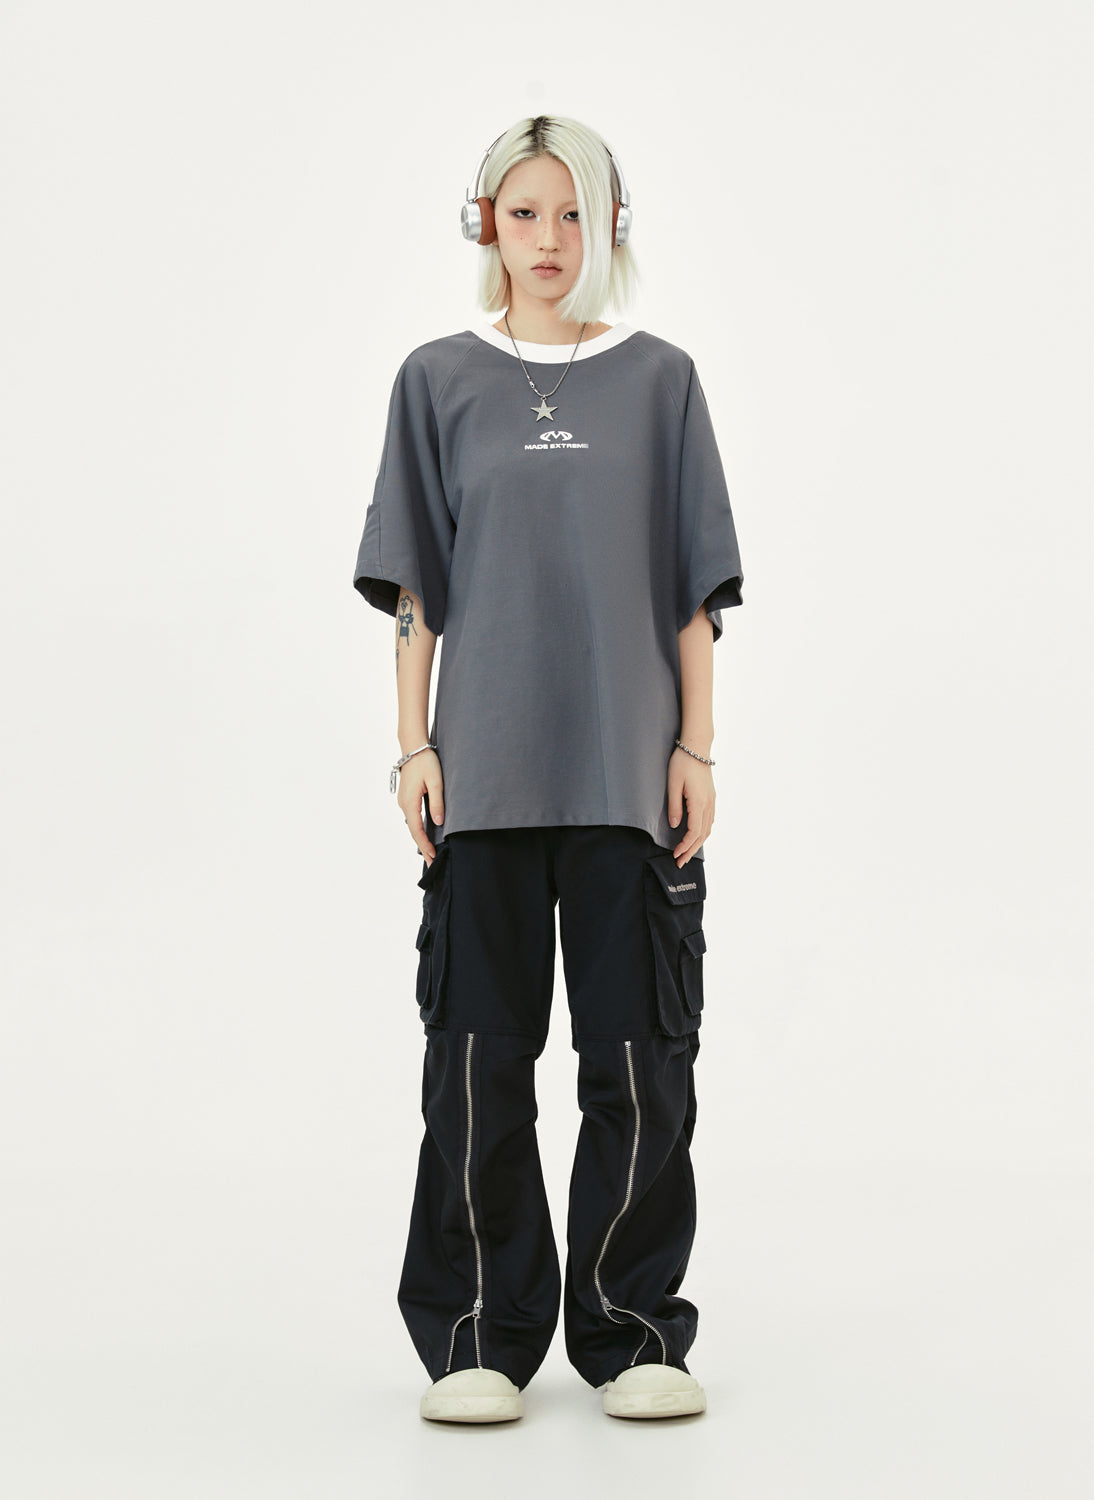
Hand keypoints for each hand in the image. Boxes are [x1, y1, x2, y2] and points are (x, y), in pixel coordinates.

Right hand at [397, 750, 444, 863]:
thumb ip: (437, 803)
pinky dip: (418, 830)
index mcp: (410, 803)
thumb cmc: (426, 763)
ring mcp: (404, 801)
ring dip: (420, 839)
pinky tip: (424, 836)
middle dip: (422, 848)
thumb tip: (438, 822)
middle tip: (432, 863)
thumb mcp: (436, 782)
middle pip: (413, 831)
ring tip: (429, 853)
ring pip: (412, 825)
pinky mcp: (406, 798)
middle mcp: (404, 804)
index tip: (433, 857)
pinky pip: (412, 818)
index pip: (417, 830)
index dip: (425, 845)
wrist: (414, 747)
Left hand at [667, 747, 713, 865]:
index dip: (685, 846)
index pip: (694, 832)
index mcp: (699, 802)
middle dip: (691, 850)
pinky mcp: (711, 797)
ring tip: (687, 854)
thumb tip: (675, 826)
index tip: (675, 854)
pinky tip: (696, 837)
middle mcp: (709, 804)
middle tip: (679, 862)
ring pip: (708, 829)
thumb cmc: (682, 763)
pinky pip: (709, 821)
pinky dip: (703, 833)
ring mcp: (712, 801)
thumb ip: (674, 806)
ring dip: (698, 844)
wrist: (696, 747)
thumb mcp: (673, 784)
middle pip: (702, 835)